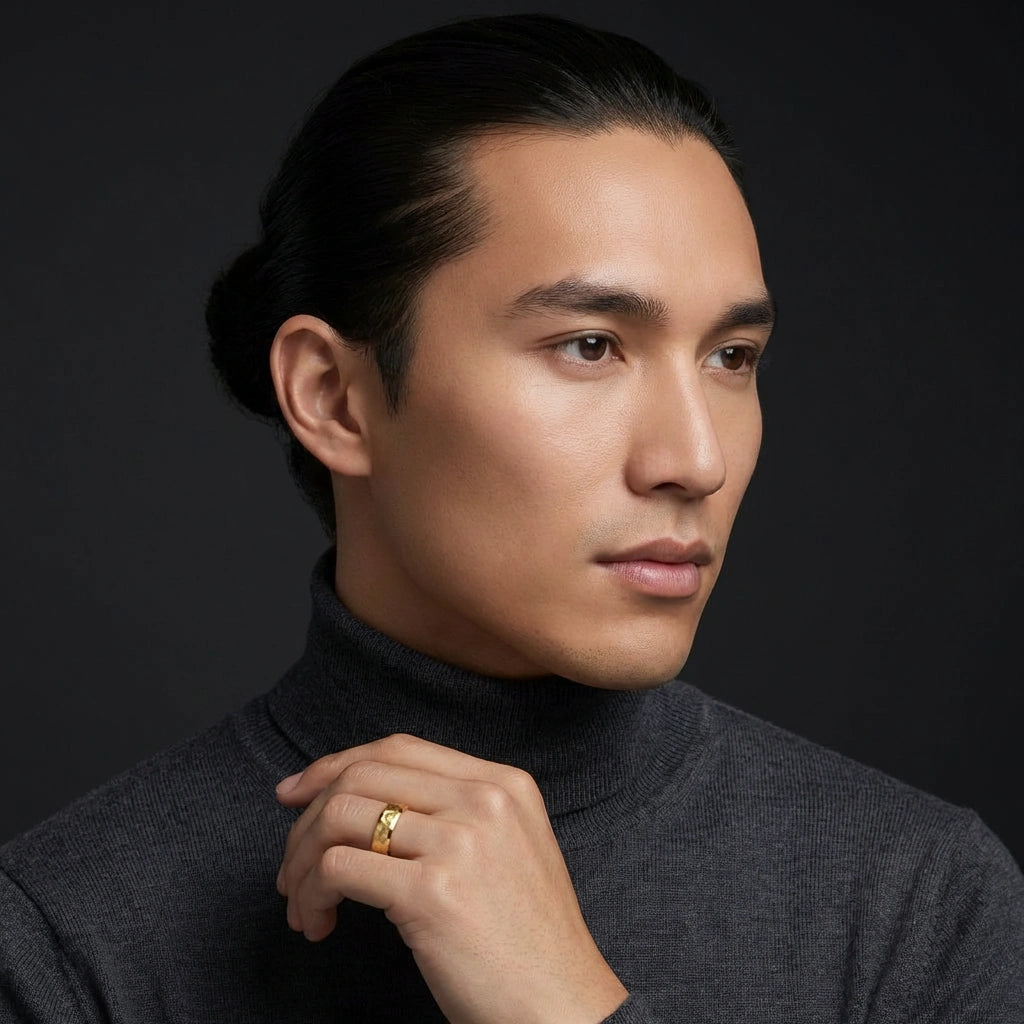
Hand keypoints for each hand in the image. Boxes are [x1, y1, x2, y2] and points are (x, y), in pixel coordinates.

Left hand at [275, 733, 627, 1023]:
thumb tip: (364, 803)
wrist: (564, 1008)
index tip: (298, 792)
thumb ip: (456, 814)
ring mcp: (459, 842)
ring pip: (340, 817)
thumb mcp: (509, 850)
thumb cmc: (528, 943)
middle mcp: (484, 800)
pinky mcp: (431, 892)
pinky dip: (312, 895)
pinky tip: (320, 925)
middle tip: (290, 864)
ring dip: (303, 862)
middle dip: (308, 816)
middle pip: (364, 774)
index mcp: (504, 784)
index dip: (338, 765)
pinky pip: (337, 869)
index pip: (400, 748)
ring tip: (303, 903)